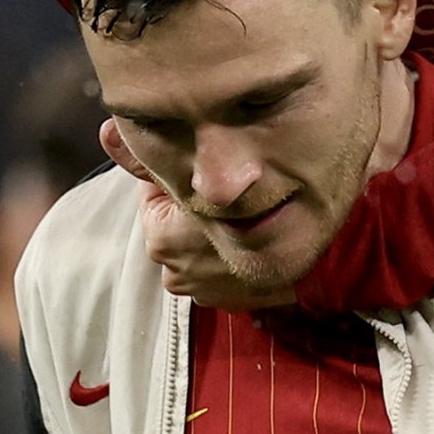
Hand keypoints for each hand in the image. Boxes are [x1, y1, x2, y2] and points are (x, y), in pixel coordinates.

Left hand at [112, 125, 290, 312]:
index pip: (156, 195)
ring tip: (246, 214)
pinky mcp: (229, 301)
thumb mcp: (202, 173)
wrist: (327, 255)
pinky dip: (230, 253)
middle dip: (195, 207)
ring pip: (197, 245)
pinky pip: (220, 267)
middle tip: (232, 194)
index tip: (211, 171)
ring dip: (213, 231)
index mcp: (161, 240)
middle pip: (175, 222)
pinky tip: (252, 237)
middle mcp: (174, 273)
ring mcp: (203, 291)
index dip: (183, 177)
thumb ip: (148, 157)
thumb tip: (106, 132)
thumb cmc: (268, 206)